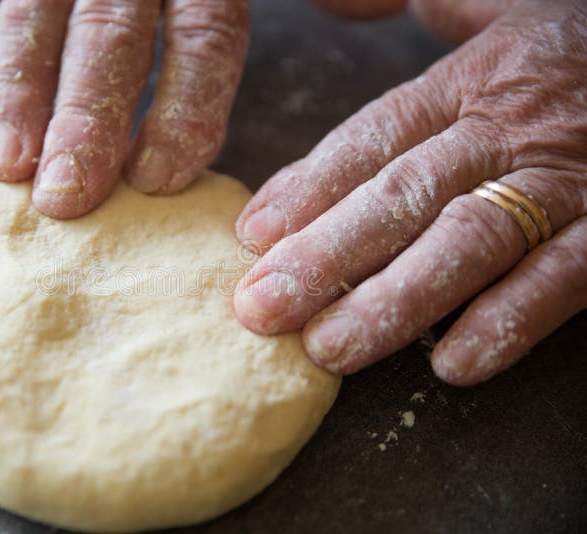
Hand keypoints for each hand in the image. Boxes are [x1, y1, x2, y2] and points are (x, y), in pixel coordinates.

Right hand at [0, 0, 248, 217]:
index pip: (204, 35)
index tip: (161, 179)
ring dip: (15, 92)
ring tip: (1, 166)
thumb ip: (271, 5)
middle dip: (86, 119)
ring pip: (36, 18)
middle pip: (110, 37)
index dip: (186, 107)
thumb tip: (338, 25)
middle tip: (66, 197)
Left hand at [233, 0, 586, 385]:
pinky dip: (509, 320)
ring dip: (395, 301)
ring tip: (332, 347)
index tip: (253, 237)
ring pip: (469, 240)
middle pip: (403, 194)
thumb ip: (425, 15)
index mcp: (469, 80)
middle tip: (264, 309)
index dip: (309, 187)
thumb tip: (335, 4)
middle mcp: (506, 128)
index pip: (373, 136)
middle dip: (326, 256)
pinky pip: (563, 276)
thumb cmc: (569, 43)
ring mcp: (562, 178)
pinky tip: (454, 363)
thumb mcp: (494, 7)